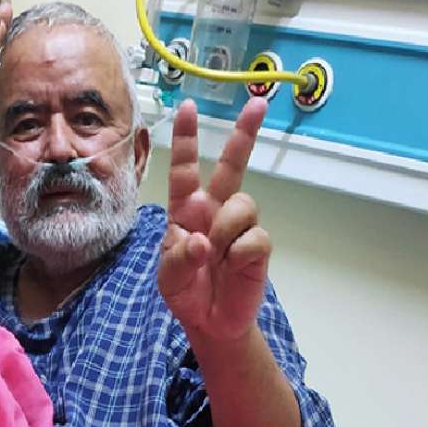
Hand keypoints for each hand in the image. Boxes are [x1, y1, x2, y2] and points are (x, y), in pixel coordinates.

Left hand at [158, 98, 271, 342]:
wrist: (210, 322)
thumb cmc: (185, 292)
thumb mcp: (168, 277)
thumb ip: (178, 257)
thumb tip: (202, 241)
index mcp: (186, 210)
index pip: (185, 169)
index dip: (187, 139)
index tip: (188, 107)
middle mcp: (215, 210)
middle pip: (232, 166)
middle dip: (244, 134)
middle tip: (258, 103)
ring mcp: (239, 227)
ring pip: (243, 204)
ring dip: (227, 230)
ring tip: (217, 256)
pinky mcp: (258, 247)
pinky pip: (255, 237)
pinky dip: (241, 253)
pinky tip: (234, 267)